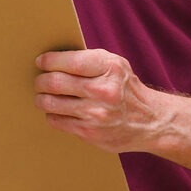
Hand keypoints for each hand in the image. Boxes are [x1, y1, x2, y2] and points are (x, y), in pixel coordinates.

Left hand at [33, 49, 171, 153]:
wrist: (150, 121)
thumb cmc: (126, 88)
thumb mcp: (116, 65)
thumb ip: (89, 60)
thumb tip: (53, 58)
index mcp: (111, 69)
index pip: (71, 62)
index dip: (50, 61)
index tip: (41, 61)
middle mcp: (104, 91)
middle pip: (56, 82)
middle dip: (41, 81)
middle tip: (39, 81)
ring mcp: (97, 114)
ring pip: (52, 103)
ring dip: (41, 99)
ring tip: (42, 96)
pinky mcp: (90, 133)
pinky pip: (57, 121)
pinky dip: (51, 114)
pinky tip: (55, 111)